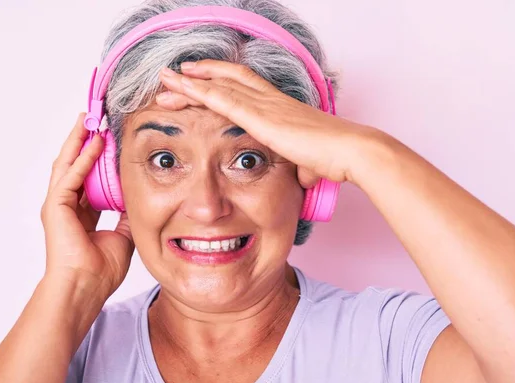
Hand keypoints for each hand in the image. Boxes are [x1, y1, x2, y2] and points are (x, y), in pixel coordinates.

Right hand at [40, 114, 133, 298]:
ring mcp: (59, 205)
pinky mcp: (55, 205)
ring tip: (89, 120)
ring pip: (68, 164)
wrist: (86, 286)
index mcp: (82, 214)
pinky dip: (83, 157)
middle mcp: (68, 206)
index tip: (110, 141)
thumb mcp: (123, 235)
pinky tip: (95, 142)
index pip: (90, 179)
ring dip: (79, 141)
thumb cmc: (101, 269)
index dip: (100, 160)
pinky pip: (71, 175)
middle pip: (76, 166)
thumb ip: (127, 215)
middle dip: (85, 142)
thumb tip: (137, 198)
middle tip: (95, 120)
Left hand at [155, 59, 369, 186]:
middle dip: (202, 75)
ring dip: (190, 81)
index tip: (205, 82)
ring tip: (165, 76)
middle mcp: (271, 100)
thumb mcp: (313, 163)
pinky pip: (221, 98)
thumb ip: (303, 166)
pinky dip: (198, 90)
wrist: (349, 151)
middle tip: (178, 73)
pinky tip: (180, 85)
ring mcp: (265, 105)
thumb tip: (304, 177)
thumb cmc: (337, 158)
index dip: (224, 81)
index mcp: (282, 109)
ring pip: (219, 85)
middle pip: (229, 80)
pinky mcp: (260, 116)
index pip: (247, 89)